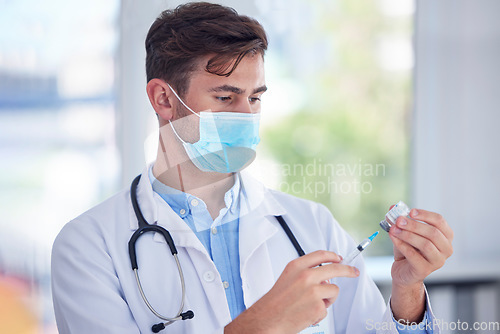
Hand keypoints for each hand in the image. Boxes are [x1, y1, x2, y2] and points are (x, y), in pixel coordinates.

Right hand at [225, 250, 359, 333]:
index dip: (333, 255)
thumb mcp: (287, 278)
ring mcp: (313, 291)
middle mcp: (306, 276)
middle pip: (335, 268)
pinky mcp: (318, 306)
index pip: (320, 255)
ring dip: (327, 298)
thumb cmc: (276, 302)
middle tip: (353, 271)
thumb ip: (305, 273)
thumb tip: (324, 276)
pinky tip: (307, 313)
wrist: (267, 319)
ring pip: (334, 290)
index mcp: (296, 266)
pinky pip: (327, 307)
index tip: (340, 258)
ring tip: (311, 304)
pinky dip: (320, 312)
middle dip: (347, 270)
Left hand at [388, 207, 453, 321]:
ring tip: (393, 229)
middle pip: (433, 233)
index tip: (410, 212)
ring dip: (407, 235)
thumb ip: (401, 220)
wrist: (403, 271)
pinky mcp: (425, 270)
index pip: (440, 221)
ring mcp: (437, 261)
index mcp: (445, 236)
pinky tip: (393, 238)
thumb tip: (392, 208)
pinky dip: (402, 244)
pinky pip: (413, 255)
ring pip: (425, 244)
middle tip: (398, 220)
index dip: (425, 215)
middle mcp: (446, 249)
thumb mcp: (405, 232)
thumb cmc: (408, 249)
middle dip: (414, 225)